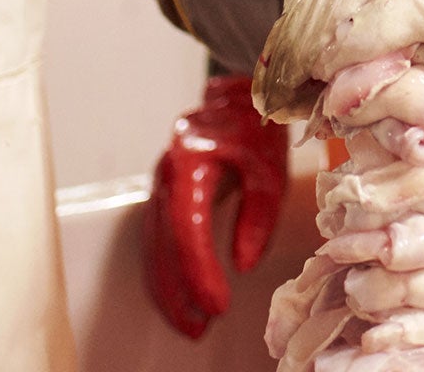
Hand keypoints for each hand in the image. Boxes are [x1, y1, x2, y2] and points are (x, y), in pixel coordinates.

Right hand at [143, 73, 287, 337]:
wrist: (237, 93)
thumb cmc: (257, 126)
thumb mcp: (269, 168)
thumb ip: (258, 216)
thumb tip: (241, 265)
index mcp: (190, 161)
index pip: (187, 226)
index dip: (198, 270)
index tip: (217, 305)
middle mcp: (167, 174)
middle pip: (162, 243)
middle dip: (178, 291)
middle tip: (199, 329)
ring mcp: (161, 184)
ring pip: (154, 246)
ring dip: (167, 289)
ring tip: (190, 327)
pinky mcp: (165, 195)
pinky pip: (158, 240)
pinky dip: (165, 272)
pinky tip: (179, 299)